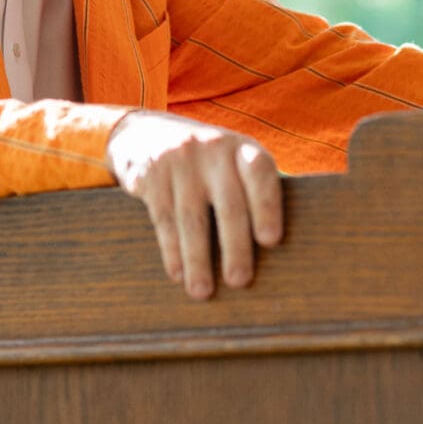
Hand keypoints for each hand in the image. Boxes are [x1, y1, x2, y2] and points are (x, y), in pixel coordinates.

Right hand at [105, 111, 282, 300]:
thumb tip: (278, 251)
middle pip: (228, 204)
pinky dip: (171, 251)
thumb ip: (250, 191)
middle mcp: (213, 149)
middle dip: (234, 247)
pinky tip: (177, 273)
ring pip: (191, 218)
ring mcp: (179, 160)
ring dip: (197, 259)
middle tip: (240, 281)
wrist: (144, 132)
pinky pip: (163, 219)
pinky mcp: (150, 174)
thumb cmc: (205, 163)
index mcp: (242, 149)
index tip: (271, 241)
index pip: (260, 173)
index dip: (267, 206)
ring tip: (202, 291)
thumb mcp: (230, 162)